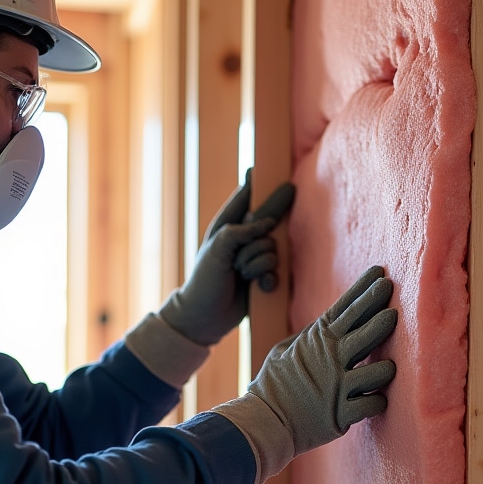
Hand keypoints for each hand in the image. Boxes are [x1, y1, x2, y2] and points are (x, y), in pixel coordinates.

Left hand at [160, 169, 294, 345]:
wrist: (205, 317)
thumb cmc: (204, 281)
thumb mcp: (217, 249)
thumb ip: (241, 231)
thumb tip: (267, 225)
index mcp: (228, 226)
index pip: (245, 198)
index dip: (256, 183)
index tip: (260, 165)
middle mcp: (244, 238)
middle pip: (268, 222)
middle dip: (260, 238)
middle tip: (275, 213)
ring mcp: (255, 257)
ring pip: (273, 250)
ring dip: (258, 265)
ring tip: (242, 276)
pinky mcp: (265, 276)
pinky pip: (278, 271)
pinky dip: (268, 279)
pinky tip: (257, 288)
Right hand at [211, 267, 397, 483]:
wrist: (262, 423)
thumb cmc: (273, 386)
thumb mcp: (285, 351)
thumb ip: (310, 337)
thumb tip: (325, 324)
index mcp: (317, 341)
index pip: (345, 308)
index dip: (364, 289)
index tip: (381, 273)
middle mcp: (331, 360)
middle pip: (366, 331)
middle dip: (381, 313)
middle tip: (394, 299)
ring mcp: (338, 387)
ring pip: (379, 371)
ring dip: (387, 369)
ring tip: (390, 367)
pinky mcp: (342, 414)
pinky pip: (373, 404)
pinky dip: (377, 402)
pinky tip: (378, 399)